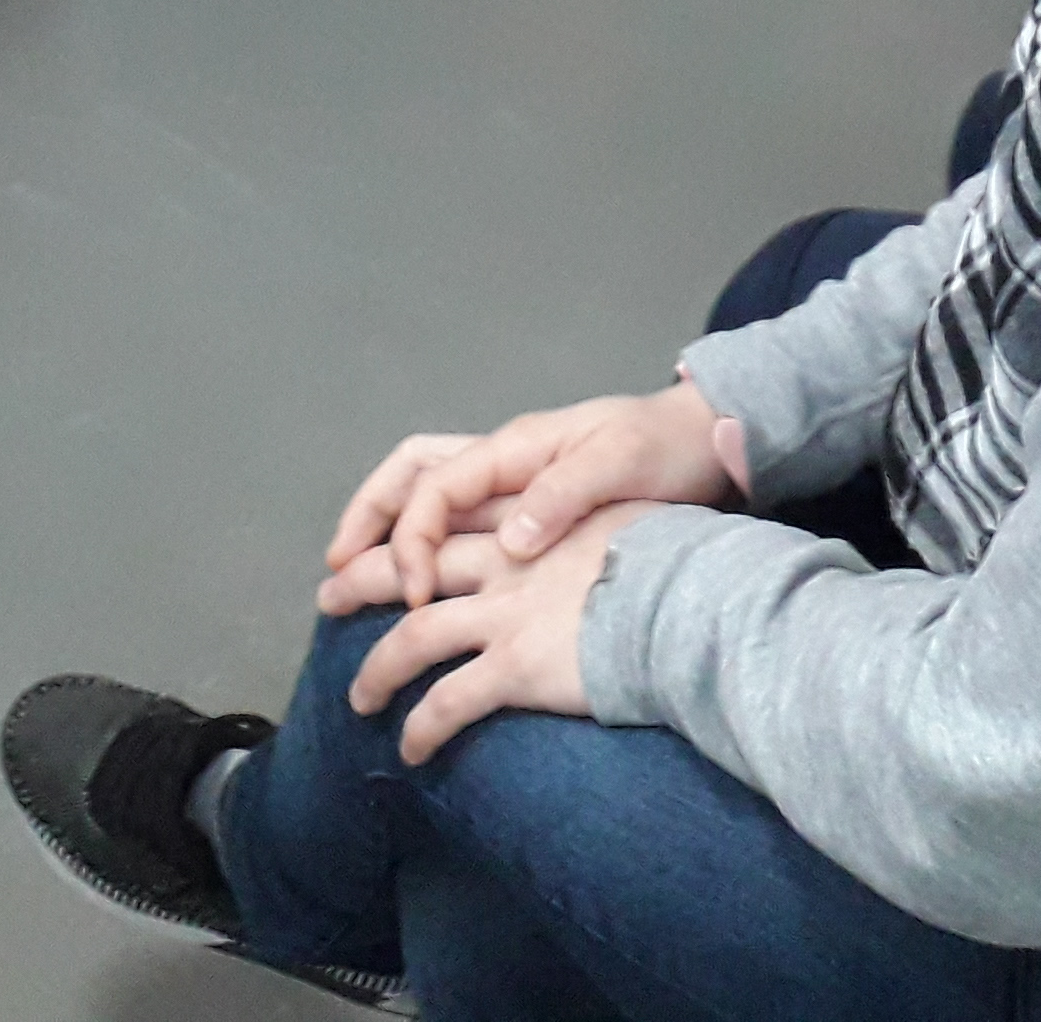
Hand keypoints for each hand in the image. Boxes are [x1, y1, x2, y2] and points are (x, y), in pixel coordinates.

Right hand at [323, 383, 737, 609]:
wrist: (706, 443)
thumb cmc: (663, 452)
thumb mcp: (619, 467)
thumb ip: (562, 498)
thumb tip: (508, 542)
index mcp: (515, 449)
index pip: (434, 491)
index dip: (413, 543)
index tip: (419, 597)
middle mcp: (502, 461)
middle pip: (409, 478)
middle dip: (366, 522)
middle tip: (335, 575)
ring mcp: (513, 481)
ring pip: (424, 494)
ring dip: (384, 530)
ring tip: (352, 575)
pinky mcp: (530, 506)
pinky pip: (458, 519)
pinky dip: (425, 541)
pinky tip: (420, 582)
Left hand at [345, 505, 657, 762]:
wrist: (690, 600)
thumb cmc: (673, 561)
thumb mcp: (624, 519)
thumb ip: (586, 528)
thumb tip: (583, 547)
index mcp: (530, 521)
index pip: (451, 513)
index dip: (411, 528)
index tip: (389, 540)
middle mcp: (506, 563)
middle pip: (410, 563)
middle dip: (364, 579)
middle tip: (331, 594)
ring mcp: (504, 616)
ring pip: (412, 639)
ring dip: (377, 670)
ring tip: (359, 697)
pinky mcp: (513, 669)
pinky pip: (447, 704)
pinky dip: (421, 728)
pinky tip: (412, 751)